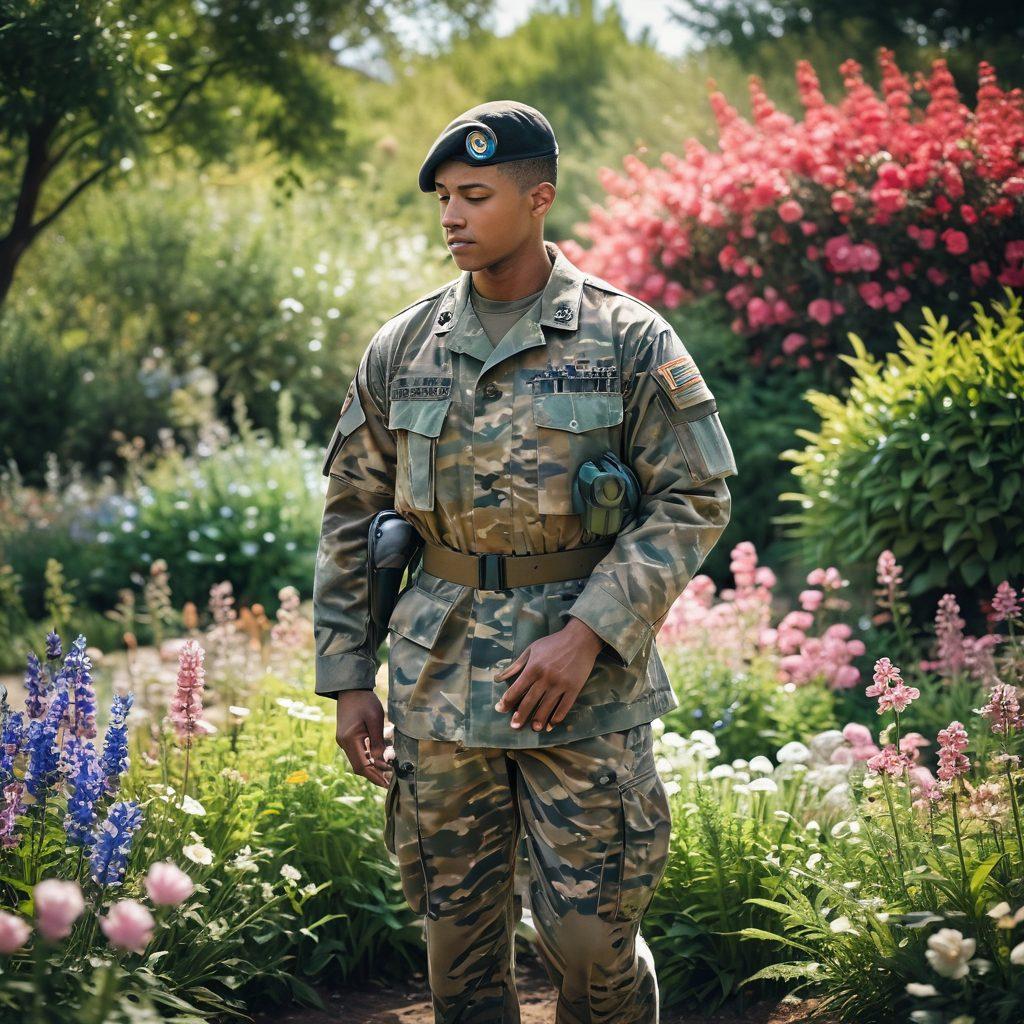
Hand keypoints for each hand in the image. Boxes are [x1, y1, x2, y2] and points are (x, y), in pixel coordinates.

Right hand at [335, 691, 392, 787]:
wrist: (351, 688)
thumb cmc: (364, 701)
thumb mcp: (375, 719)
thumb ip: (378, 742)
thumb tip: (384, 761)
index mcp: (350, 739)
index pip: (362, 766)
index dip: (374, 776)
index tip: (387, 783)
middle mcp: (344, 743)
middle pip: (359, 766)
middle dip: (374, 774)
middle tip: (389, 780)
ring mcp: (344, 740)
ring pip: (358, 760)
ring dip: (372, 766)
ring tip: (388, 771)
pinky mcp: (347, 737)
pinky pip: (358, 752)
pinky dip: (369, 758)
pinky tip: (380, 758)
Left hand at [493, 617, 604, 731]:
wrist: (581, 638)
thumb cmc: (554, 643)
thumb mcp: (531, 649)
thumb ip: (515, 665)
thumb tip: (497, 678)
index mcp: (534, 667)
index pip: (517, 688)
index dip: (507, 701)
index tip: (500, 709)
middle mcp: (546, 678)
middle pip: (530, 701)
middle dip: (520, 715)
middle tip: (514, 726)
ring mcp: (561, 684)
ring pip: (547, 707)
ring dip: (539, 720)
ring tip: (533, 728)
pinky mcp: (574, 688)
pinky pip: (564, 708)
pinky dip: (557, 718)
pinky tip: (551, 724)